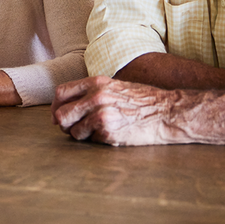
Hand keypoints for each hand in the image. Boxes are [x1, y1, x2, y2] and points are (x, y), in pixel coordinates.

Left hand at [51, 76, 181, 145]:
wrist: (167, 112)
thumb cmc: (143, 100)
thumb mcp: (115, 86)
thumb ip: (92, 92)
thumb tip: (69, 105)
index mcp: (96, 83)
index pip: (61, 92)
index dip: (57, 105)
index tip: (59, 113)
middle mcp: (96, 97)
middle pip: (61, 114)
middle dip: (63, 123)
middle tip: (71, 127)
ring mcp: (102, 115)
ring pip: (73, 131)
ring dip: (80, 134)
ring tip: (96, 131)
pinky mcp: (109, 133)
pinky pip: (90, 140)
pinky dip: (96, 140)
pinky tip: (110, 134)